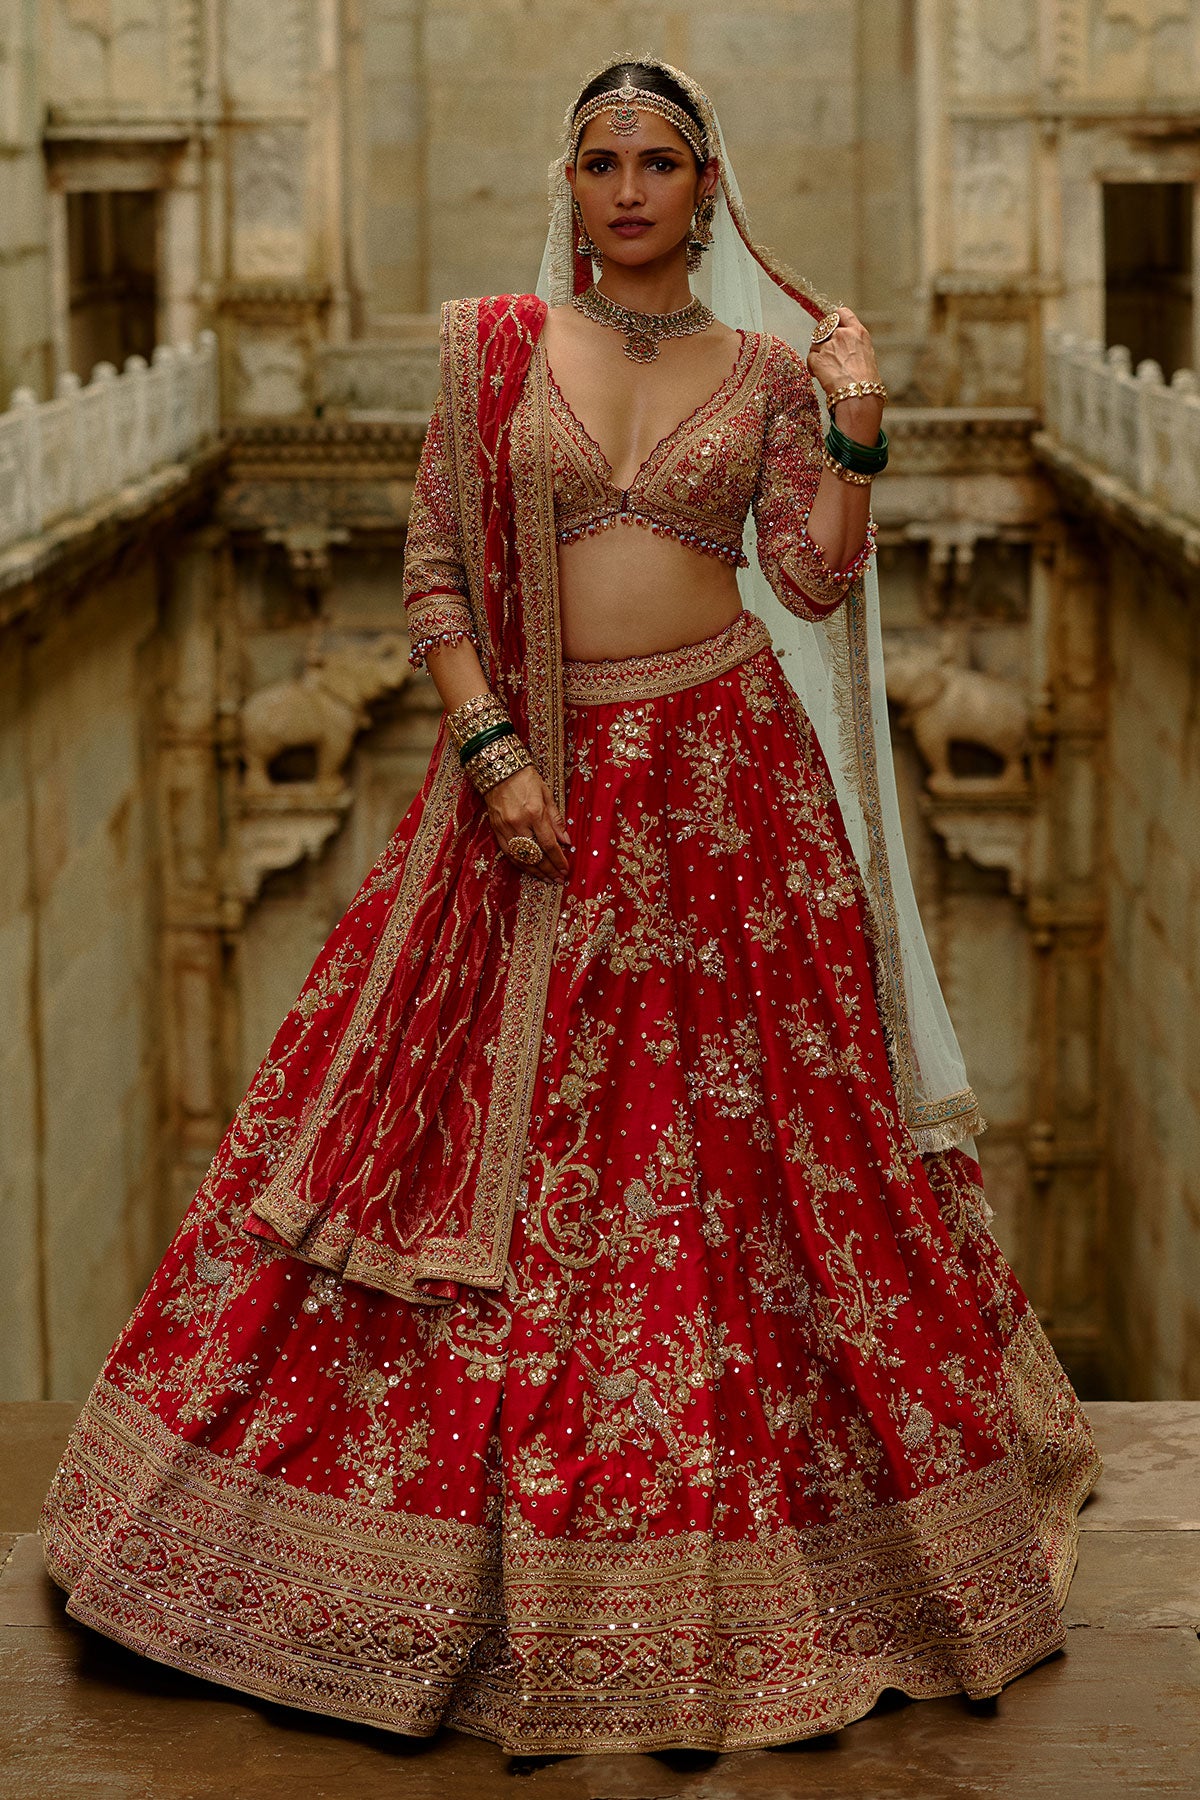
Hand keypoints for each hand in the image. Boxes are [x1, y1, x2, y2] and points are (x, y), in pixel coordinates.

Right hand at [485, 763, 571, 884]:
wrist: (499, 769)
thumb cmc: (526, 778)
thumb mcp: (546, 794)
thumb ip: (556, 820)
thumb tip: (566, 841)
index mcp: (534, 813)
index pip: (548, 844)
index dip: (558, 859)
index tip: (566, 869)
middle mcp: (518, 823)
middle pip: (535, 855)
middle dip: (549, 870)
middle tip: (559, 879)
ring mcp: (505, 828)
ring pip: (521, 858)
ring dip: (535, 871)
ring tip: (547, 879)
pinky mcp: (496, 829)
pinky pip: (509, 853)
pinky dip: (520, 864)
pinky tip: (530, 869)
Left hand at [807, 306, 883, 438]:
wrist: (860, 395)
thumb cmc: (867, 382)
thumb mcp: (867, 356)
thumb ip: (853, 345)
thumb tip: (845, 348)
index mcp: (858, 332)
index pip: (841, 313)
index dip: (834, 319)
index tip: (832, 327)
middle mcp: (843, 335)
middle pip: (824, 328)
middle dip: (823, 339)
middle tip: (827, 354)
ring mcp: (829, 346)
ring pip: (815, 344)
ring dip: (818, 354)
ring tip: (827, 369)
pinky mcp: (818, 359)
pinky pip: (810, 358)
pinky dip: (812, 367)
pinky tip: (820, 375)